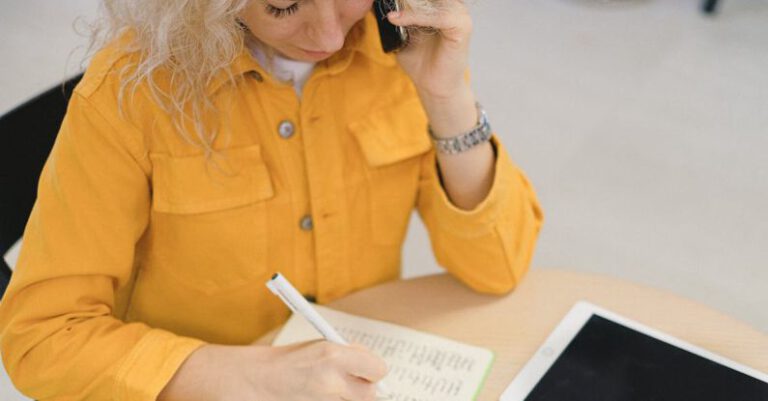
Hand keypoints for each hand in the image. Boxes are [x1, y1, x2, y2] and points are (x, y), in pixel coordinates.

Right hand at [158, 341, 388, 400]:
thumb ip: (346, 356)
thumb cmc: (282, 362)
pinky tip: (311, 398)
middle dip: (361, 390)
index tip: (367, 372)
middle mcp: (332, 381)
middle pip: (371, 395)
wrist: (245, 381)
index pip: (378, 369)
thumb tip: (372, 367)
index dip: (372, 371)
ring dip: (342, 399)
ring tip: (319, 392)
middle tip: (344, 387)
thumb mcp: (317, 348)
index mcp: (333, 356)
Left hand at [386, 0, 472, 98]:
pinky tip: (395, 20)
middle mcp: (454, 5)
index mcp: (441, 4)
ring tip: (387, 11)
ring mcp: (460, 14)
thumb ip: (397, 14)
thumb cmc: (419, 60)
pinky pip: (437, 16)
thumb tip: (375, 2)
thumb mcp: (402, 32)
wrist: (431, 85)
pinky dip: (414, 16)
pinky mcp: (462, 26)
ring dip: (406, 4)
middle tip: (383, 1)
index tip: (381, 0)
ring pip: (431, 0)